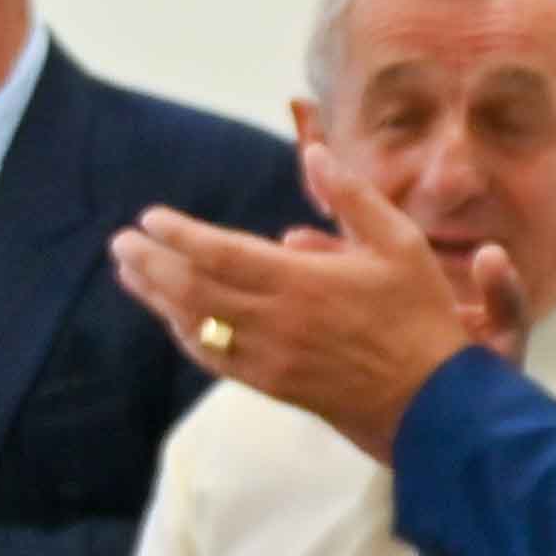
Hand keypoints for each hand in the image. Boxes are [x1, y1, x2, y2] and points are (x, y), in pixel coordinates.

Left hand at [109, 156, 480, 451]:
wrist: (434, 402)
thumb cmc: (421, 316)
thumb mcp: (401, 243)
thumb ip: (353, 197)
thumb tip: (314, 153)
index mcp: (303, 282)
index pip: (221, 254)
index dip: (180, 235)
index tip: (150, 218)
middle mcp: (276, 321)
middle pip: (194, 289)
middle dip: (152, 264)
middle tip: (121, 243)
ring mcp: (270, 358)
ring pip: (196, 324)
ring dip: (158, 297)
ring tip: (131, 273)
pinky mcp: (274, 386)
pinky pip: (216, 358)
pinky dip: (186, 335)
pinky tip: (173, 319)